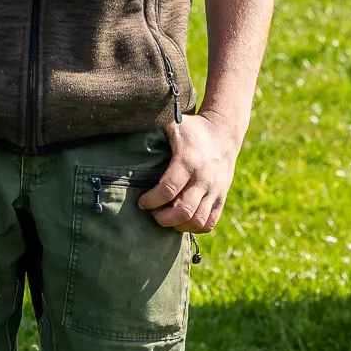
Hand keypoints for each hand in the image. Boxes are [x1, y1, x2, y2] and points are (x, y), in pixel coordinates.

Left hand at [136, 111, 243, 233]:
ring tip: (167, 218)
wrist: (223, 132)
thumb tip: (127, 127)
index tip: (141, 202)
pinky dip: (194, 227)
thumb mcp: (173, 123)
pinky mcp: (221, 197)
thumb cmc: (192, 129)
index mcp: (188, 160)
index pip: (168, 189)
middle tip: (153, 213)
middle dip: (163, 218)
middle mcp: (203, 178)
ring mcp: (215, 190)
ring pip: (197, 221)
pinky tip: (182, 220)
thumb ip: (152, 128)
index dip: (151, 201)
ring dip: (178, 225)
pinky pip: (209, 222)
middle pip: (183, 211)